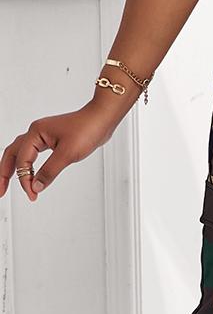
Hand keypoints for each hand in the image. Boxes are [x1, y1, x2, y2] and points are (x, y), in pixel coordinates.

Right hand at [0, 100, 119, 201]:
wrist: (101, 119)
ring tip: (9, 184)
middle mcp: (35, 133)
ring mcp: (43, 136)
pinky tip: (31, 174)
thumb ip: (49, 171)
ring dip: (14, 169)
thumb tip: (36, 186)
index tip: (32, 194)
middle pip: (12, 154)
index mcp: (35, 133)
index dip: (25, 179)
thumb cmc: (87, 129)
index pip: (22, 160)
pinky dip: (29, 165)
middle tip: (1, 191)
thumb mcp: (67, 154)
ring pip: (21, 153)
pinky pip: (33, 153)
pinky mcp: (51, 140)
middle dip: (4, 173)